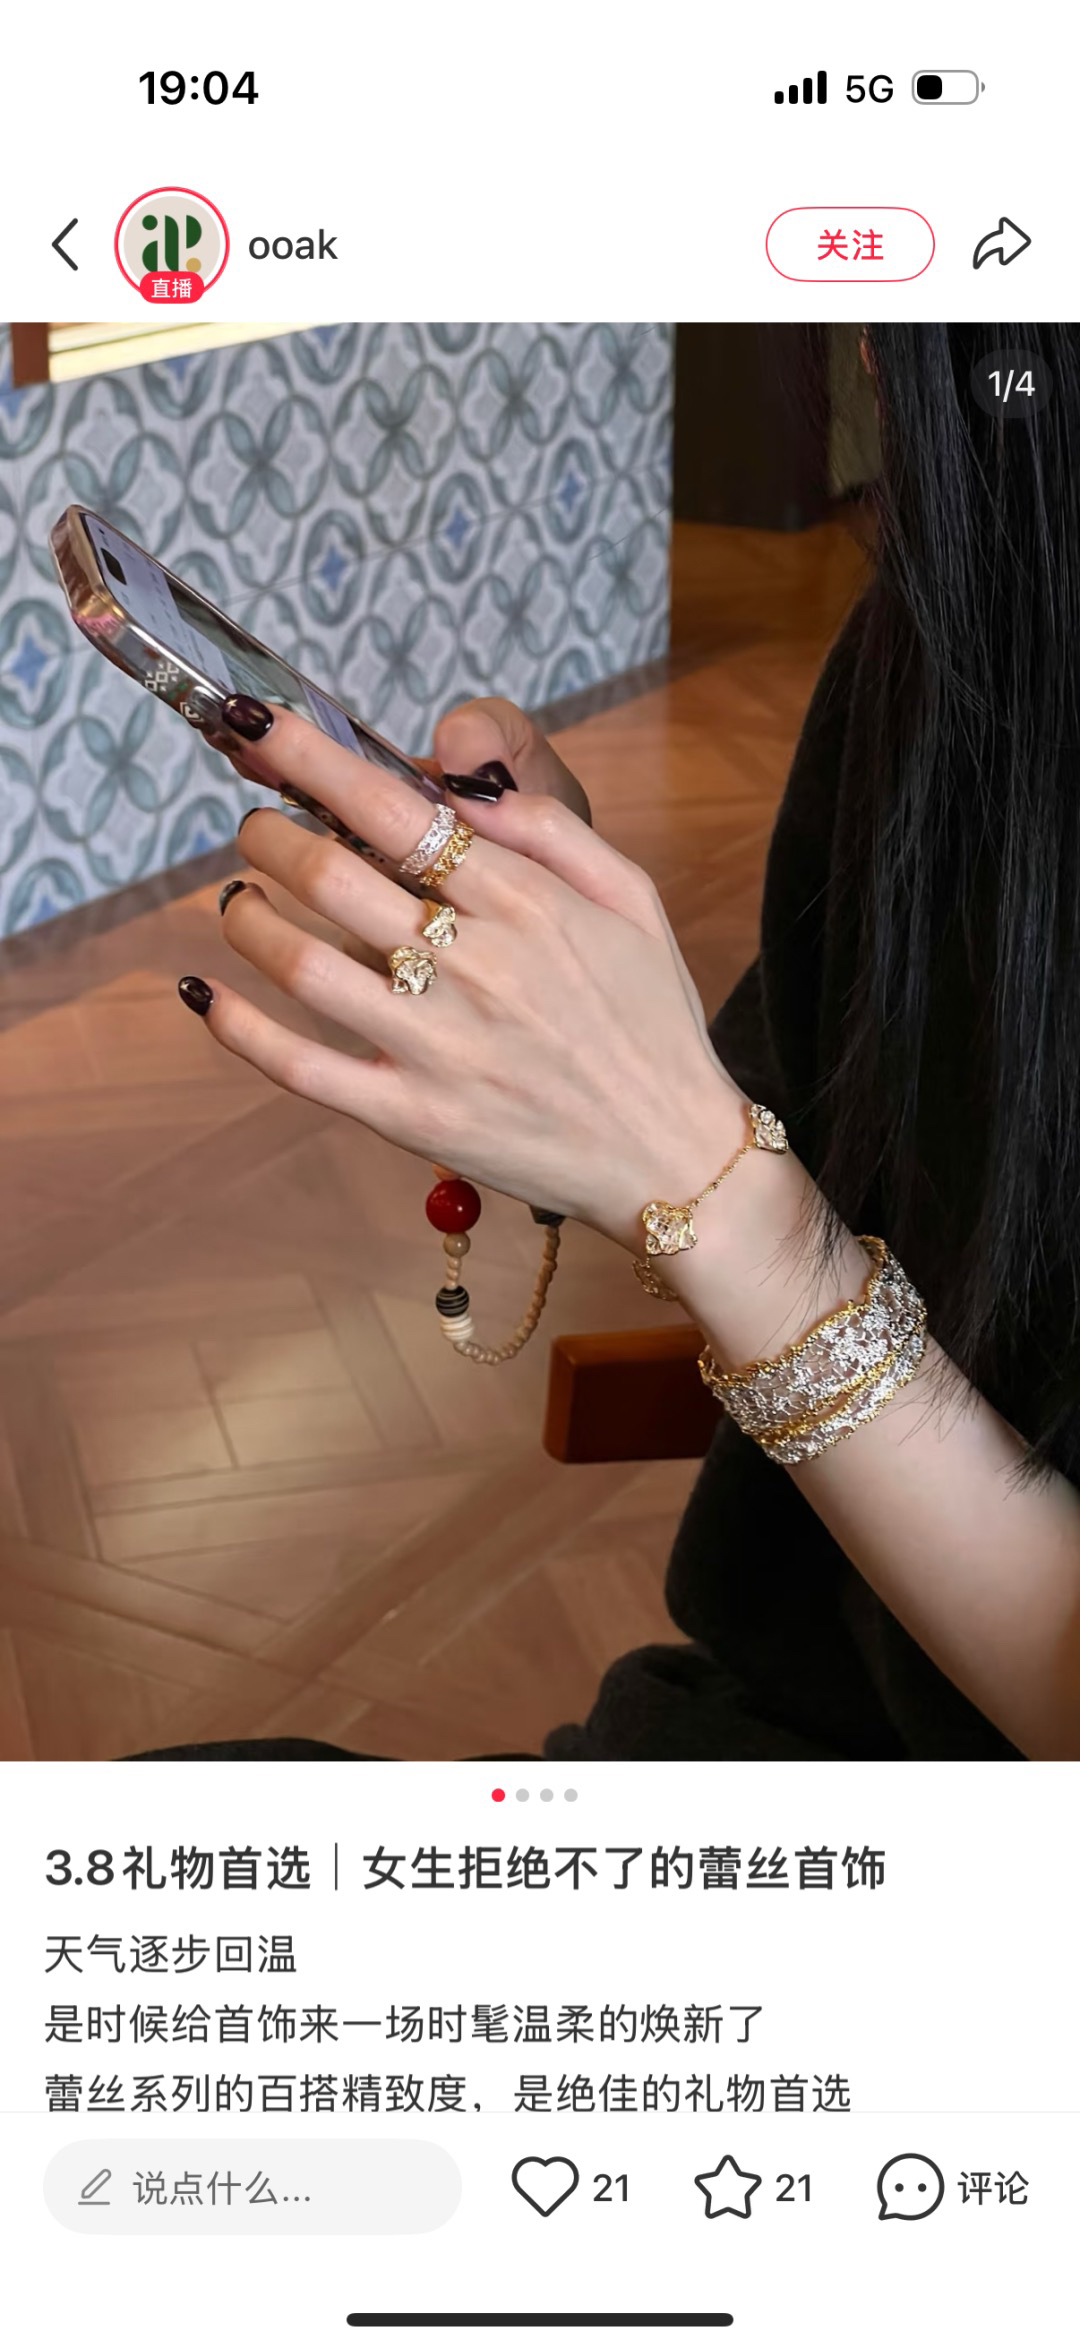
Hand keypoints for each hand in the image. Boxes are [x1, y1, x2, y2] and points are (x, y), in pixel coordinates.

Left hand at [185, 703, 745, 1248]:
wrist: (670, 1154)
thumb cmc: (650, 1019)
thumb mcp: (631, 897)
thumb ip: (550, 827)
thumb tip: (461, 783)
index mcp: (526, 902)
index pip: (392, 808)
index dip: (309, 758)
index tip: (258, 725)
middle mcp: (474, 966)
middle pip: (329, 874)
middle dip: (270, 834)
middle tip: (260, 829)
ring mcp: (436, 1047)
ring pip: (300, 961)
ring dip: (248, 915)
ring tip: (242, 899)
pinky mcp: (412, 1116)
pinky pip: (299, 1065)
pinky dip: (237, 1025)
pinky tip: (208, 993)